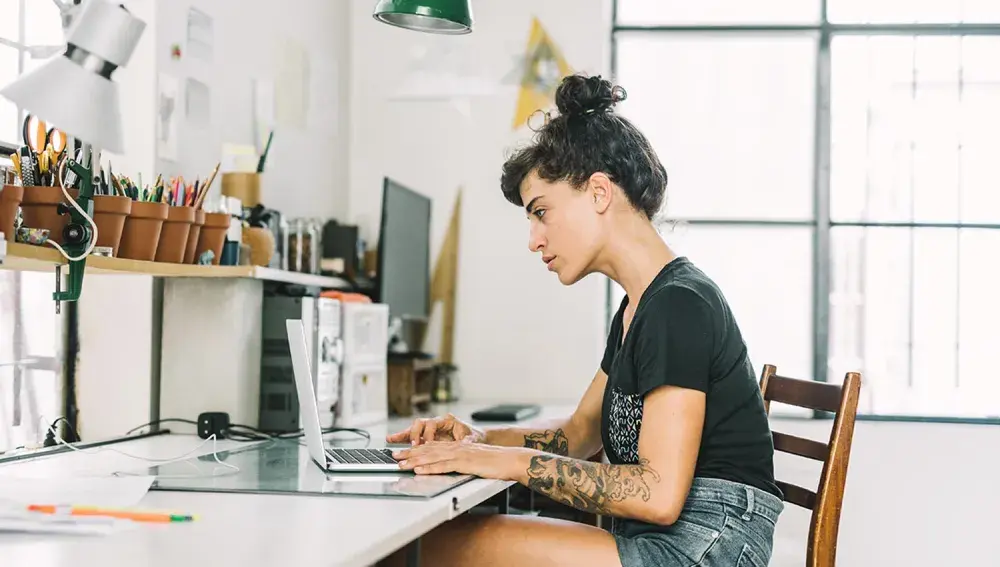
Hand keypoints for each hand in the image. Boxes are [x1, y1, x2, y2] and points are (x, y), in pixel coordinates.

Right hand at [386, 413, 485, 445]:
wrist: (475, 437)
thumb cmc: (474, 436)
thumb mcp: (472, 439)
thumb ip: (466, 441)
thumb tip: (465, 443)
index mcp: (447, 420)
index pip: (433, 423)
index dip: (428, 434)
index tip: (426, 443)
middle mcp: (436, 422)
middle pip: (420, 423)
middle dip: (415, 434)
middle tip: (413, 445)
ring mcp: (430, 429)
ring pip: (414, 429)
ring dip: (404, 435)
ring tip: (392, 439)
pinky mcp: (426, 436)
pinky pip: (412, 436)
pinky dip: (402, 438)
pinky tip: (391, 440)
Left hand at [393, 441, 528, 479]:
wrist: (511, 460)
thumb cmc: (496, 463)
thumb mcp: (475, 461)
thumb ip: (462, 462)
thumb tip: (451, 467)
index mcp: (459, 446)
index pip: (433, 446)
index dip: (417, 449)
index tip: (403, 451)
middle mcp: (457, 447)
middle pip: (429, 449)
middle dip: (410, 452)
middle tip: (394, 455)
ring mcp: (460, 454)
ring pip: (433, 456)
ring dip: (415, 460)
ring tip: (401, 464)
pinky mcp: (464, 463)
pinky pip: (444, 465)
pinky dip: (430, 467)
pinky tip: (420, 470)